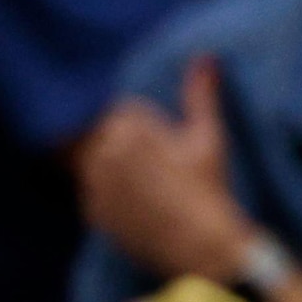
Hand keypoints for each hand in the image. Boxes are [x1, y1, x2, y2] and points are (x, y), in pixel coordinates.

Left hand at [73, 61, 254, 284]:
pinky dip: (114, 199)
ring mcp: (93, 183)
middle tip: (165, 173)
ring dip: (118, 172)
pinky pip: (96, 194)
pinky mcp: (92, 210)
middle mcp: (102, 151)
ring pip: (100, 165)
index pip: (125, 112)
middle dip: (130, 148)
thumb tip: (205, 56)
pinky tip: (144, 209)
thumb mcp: (208, 138)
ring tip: (154, 191)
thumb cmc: (210, 189)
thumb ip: (200, 94)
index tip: (171, 149)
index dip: (149, 128)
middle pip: (108, 137)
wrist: (202, 246)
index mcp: (128, 126)